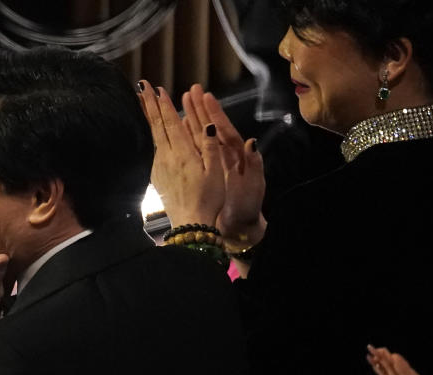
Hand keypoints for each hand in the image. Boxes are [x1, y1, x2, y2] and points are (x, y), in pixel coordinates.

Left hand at [138, 80, 223, 226]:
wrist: (191, 223)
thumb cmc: (208, 198)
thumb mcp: (216, 172)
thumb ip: (211, 147)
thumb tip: (208, 125)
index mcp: (183, 153)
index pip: (171, 123)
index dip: (164, 105)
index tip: (157, 89)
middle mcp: (167, 158)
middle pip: (156, 125)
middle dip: (149, 104)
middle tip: (140, 86)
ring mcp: (159, 167)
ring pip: (151, 136)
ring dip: (146, 117)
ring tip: (140, 101)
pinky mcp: (156, 176)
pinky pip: (151, 149)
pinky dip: (148, 134)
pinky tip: (147, 130)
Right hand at [197, 91, 266, 248]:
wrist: (238, 227)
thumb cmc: (247, 207)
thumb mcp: (254, 186)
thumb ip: (254, 165)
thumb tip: (252, 143)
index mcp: (237, 156)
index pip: (224, 129)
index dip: (215, 113)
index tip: (206, 96)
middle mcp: (224, 155)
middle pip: (210, 127)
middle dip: (200, 108)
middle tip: (191, 90)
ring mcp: (213, 162)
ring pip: (200, 134)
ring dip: (192, 117)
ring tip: (183, 100)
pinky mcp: (204, 170)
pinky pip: (193, 149)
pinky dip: (186, 135)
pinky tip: (178, 125)